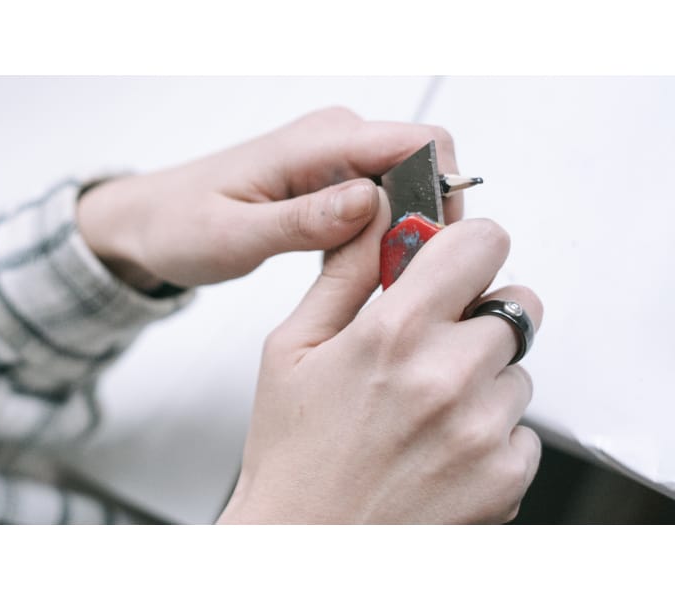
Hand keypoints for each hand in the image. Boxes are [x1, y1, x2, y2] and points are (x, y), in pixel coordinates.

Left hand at [77, 107, 462, 289]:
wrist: (151, 221)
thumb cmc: (180, 225)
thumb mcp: (234, 235)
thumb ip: (302, 221)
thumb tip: (369, 200)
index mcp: (316, 141)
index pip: (419, 143)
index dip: (442, 195)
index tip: (428, 252)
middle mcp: (335, 139)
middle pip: (423, 167)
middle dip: (428, 222)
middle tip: (401, 279)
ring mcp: (334, 160)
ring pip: (407, 190)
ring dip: (405, 234)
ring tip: (377, 282)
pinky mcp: (330, 182)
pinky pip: (382, 204)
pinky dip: (384, 238)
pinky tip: (360, 272)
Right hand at [218, 189, 543, 523]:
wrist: (304, 543)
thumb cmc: (293, 452)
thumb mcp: (293, 347)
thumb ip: (345, 274)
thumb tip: (379, 218)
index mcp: (393, 333)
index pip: (481, 243)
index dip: (467, 247)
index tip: (455, 262)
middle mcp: (447, 377)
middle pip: (517, 304)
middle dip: (479, 315)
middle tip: (435, 345)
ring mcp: (482, 430)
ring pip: (519, 369)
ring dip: (483, 379)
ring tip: (426, 410)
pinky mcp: (505, 476)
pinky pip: (523, 428)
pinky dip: (490, 432)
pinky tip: (439, 447)